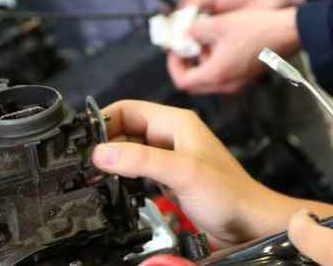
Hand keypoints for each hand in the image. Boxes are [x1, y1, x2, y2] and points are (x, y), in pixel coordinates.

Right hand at [92, 100, 332, 244]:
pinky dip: (121, 177)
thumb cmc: (231, 194)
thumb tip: (102, 151)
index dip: (102, 121)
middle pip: (124, 129)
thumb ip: (142, 160)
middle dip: (102, 143)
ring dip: (110, 161)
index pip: (127, 108)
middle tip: (82, 163)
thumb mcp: (183, 172)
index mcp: (177, 123)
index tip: (81, 141)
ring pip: (128, 151)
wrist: (250, 223)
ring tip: (93, 176)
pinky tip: (113, 188)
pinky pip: (136, 171)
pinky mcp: (168, 179)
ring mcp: (170, 158)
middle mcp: (172, 136)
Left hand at [167, 8, 299, 94]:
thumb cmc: (258, 28)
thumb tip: (182, 34)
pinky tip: (222, 44)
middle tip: (186, 47)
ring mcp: (239, 82)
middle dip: (186, 65)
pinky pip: (224, 76)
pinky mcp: (247, 77)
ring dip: (201, 64)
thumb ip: (193, 30)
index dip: (173, 65)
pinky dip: (216, 64)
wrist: (288, 32)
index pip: (183, 81)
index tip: (175, 50)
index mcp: (217, 74)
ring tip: (205, 42)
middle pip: (195, 84)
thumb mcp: (218, 24)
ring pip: (209, 80)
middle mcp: (227, 84)